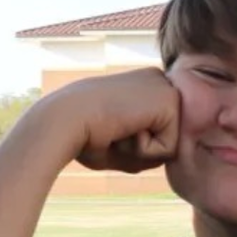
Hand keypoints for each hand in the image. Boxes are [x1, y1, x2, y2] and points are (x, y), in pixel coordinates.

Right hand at [44, 68, 179, 172]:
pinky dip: (143, 151)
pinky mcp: (169, 100)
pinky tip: (124, 128)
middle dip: (139, 149)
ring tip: (117, 128)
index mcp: (144, 85)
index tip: (107, 127)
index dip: (132, 144)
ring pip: (170, 147)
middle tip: (111, 129)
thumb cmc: (82, 135)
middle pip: (167, 139)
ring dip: (140, 152)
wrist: (64, 120)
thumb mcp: (119, 139)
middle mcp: (159, 81)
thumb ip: (145, 144)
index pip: (156, 133)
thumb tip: (172, 155)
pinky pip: (169, 150)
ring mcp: (166, 87)